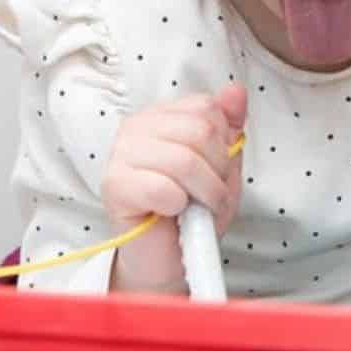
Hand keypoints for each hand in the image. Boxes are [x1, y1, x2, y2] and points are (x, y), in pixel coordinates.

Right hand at [99, 84, 246, 292]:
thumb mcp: (222, 167)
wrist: (168, 259)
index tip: (214, 171)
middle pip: (200, 130)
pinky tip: (172, 213)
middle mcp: (135, 128)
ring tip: (195, 207)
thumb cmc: (193, 212)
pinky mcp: (113, 186)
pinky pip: (162, 187)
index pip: (206, 107)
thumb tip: (236, 91)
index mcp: (160, 116)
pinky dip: (179, 206)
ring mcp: (119, 154)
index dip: (222, 145)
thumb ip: (229, 128)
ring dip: (203, 192)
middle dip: (216, 171)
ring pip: (184, 159)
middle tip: (207, 195)